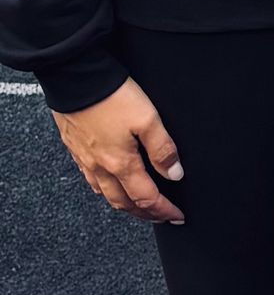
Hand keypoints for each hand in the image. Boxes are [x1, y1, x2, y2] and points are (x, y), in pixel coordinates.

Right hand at [52, 78, 184, 223]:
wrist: (75, 78)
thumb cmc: (111, 96)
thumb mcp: (147, 118)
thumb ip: (163, 148)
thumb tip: (175, 174)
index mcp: (120, 164)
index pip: (146, 198)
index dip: (164, 210)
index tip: (177, 215)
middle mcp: (100, 168)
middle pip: (124, 203)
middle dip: (145, 214)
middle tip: (161, 215)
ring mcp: (84, 160)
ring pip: (106, 195)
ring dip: (125, 204)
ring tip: (140, 204)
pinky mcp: (75, 149)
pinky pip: (92, 181)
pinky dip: (107, 190)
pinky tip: (112, 183)